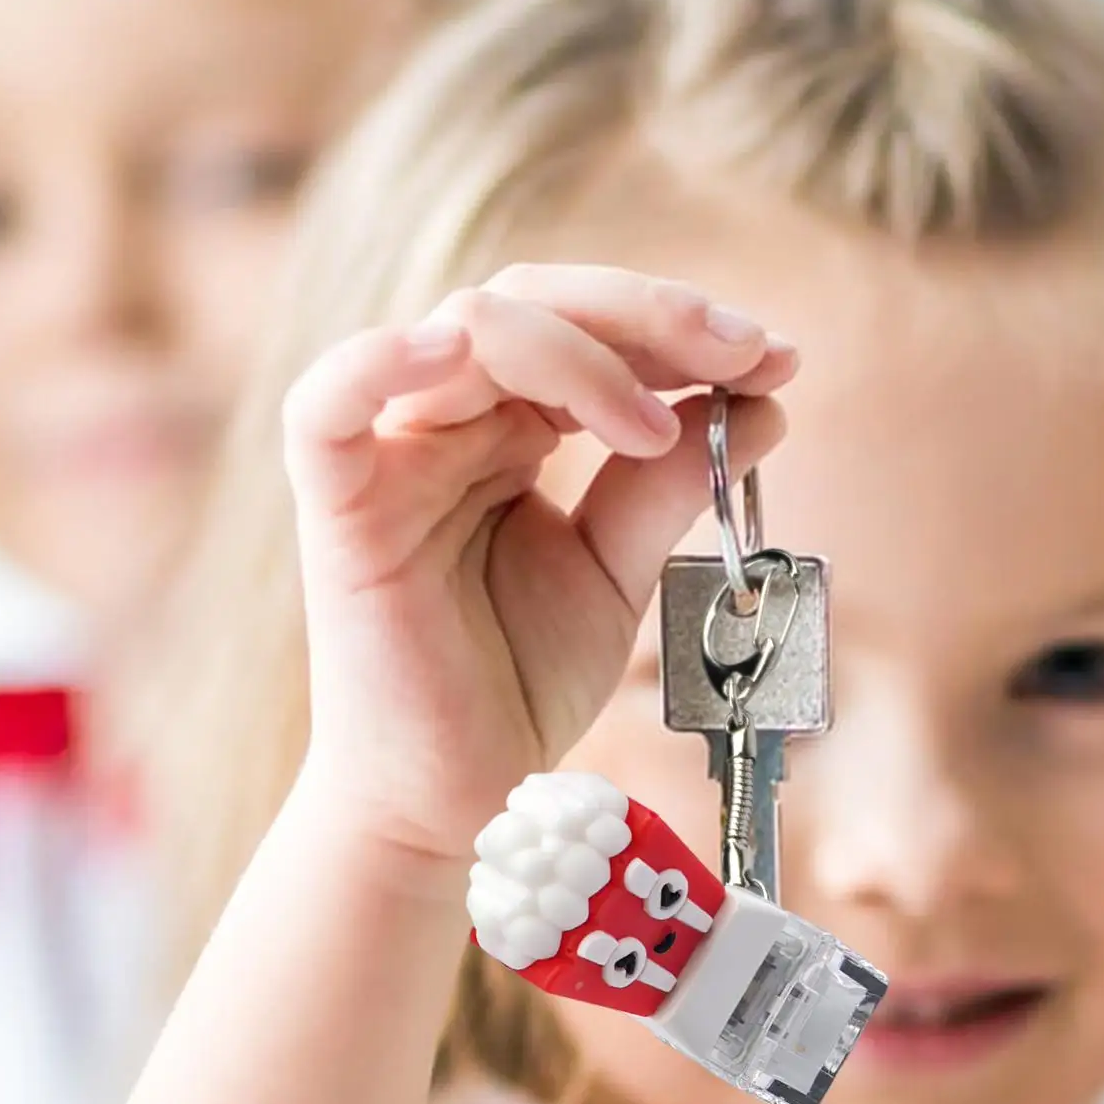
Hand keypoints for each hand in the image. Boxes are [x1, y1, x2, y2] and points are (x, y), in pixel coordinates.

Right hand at [281, 264, 794, 871]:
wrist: (461, 800)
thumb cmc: (519, 686)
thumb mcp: (618, 574)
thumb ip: (668, 490)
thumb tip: (764, 410)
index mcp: (509, 432)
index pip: (587, 332)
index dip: (679, 330)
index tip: (777, 359)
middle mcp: (448, 424)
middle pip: (533, 303)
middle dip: (651, 317)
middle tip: (746, 349)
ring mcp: (389, 459)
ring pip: (466, 332)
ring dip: (580, 357)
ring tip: (658, 427)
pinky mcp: (339, 510)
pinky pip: (326, 406)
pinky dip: (383, 359)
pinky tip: (459, 350)